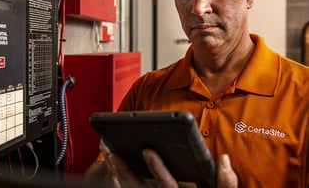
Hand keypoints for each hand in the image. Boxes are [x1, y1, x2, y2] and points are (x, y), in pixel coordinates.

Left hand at [99, 140, 237, 187]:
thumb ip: (226, 183)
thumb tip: (223, 159)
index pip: (167, 187)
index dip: (157, 169)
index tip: (148, 150)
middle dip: (122, 168)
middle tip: (111, 150)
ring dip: (116, 169)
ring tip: (106, 148)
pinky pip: (127, 187)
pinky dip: (118, 174)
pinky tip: (112, 158)